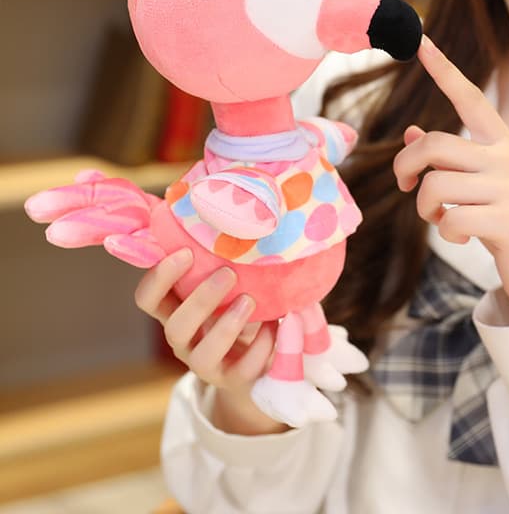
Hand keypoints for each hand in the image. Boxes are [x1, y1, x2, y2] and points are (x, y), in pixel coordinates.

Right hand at [134, 249, 287, 433]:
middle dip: (201, 299)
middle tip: (228, 273)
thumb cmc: (232, 306)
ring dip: (227, 326)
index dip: (160, 277)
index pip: (147, 299)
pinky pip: (242, 370)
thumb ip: (215, 261)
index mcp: (173, 311)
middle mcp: (183, 339)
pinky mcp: (232, 379)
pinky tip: (276, 325)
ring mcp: (205, 363)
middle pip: (175, 326)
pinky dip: (261, 346)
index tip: (185, 252)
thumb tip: (229, 212)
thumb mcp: (221, 285)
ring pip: (203, 354)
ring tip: (250, 300)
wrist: (251, 361)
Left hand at [393, 36, 508, 319]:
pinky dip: (445, 233)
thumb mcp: (477, 182)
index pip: (469, 97)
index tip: (420, 41)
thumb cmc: (501, 217)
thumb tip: (410, 133)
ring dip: (425, 208)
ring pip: (435, 185)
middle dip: (405, 166)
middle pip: (434, 145)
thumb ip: (448, 158)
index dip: (443, 70)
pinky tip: (461, 237)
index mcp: (502, 140)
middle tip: (403, 185)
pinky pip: (450, 219)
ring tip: (441, 218)